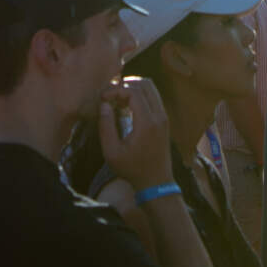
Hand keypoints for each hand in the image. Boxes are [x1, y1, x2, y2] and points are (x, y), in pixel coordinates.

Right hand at [98, 75, 172, 191]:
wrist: (156, 182)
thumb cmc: (132, 169)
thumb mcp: (112, 152)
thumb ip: (106, 127)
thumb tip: (104, 105)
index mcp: (147, 123)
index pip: (134, 91)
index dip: (116, 90)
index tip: (103, 98)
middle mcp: (159, 116)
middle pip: (145, 84)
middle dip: (125, 85)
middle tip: (110, 96)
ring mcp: (164, 117)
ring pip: (151, 88)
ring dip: (133, 89)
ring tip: (117, 100)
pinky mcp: (164, 119)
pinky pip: (154, 97)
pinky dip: (140, 95)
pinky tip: (127, 107)